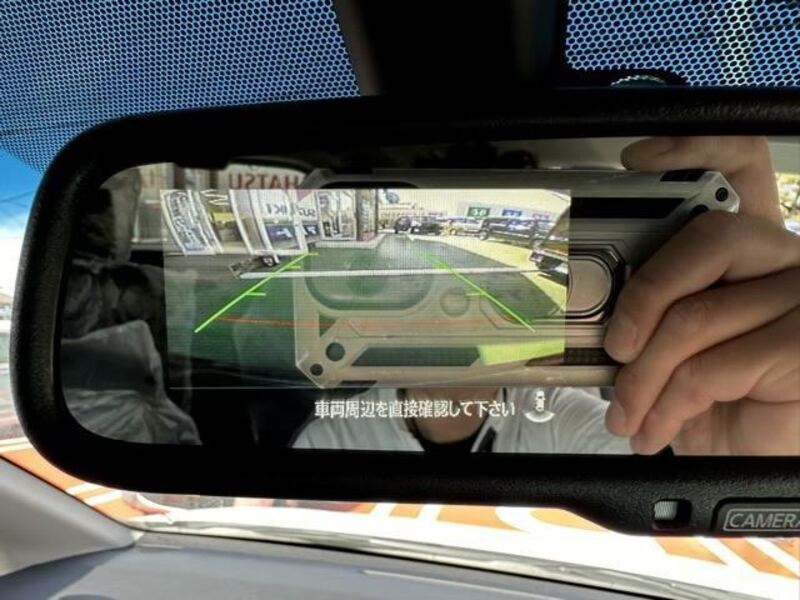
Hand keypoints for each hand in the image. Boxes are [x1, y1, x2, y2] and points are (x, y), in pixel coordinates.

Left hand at [604, 136, 799, 454]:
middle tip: (614, 350)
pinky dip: (668, 406)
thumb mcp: (678, 350)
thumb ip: (652, 314)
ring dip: (643, 378)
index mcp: (751, 249)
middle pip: (706, 240)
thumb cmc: (720, 401)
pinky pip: (709, 368)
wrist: (761, 459)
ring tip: (629, 414)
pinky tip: (658, 428)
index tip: (636, 158)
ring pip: (693, 318)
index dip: (697, 145)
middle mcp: (785, 258)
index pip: (743, 164)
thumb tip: (589, 309)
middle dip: (640, 301)